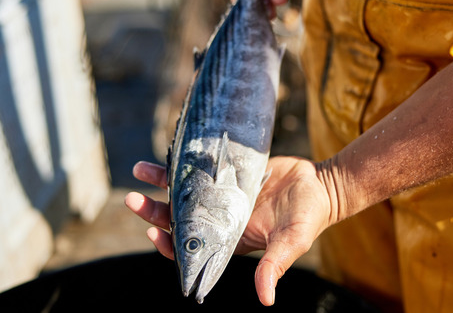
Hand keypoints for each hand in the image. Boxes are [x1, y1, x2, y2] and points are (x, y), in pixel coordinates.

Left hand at [125, 156, 331, 305]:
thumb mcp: (291, 242)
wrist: (320, 184)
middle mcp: (220, 219)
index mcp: (230, 240)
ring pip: (183, 192)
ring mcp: (222, 195)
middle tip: (132, 200)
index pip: (191, 249)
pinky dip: (182, 162)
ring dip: (160, 184)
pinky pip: (199, 168)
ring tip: (138, 171)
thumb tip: (266, 299)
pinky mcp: (227, 173)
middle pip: (178, 219)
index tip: (154, 233)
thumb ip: (274, 266)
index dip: (169, 245)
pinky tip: (165, 153)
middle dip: (154, 212)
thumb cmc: (307, 217)